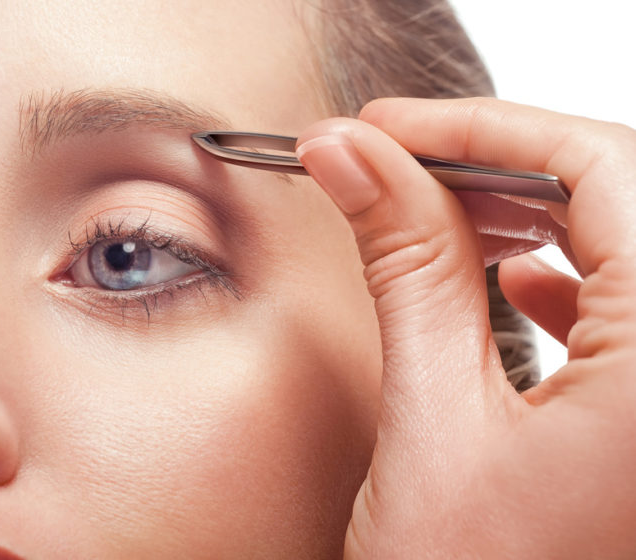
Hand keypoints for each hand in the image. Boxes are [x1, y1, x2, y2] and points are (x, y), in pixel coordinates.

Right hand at [295, 97, 635, 558]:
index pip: (599, 163)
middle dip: (494, 163)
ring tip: (437, 208)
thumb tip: (351, 159)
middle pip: (620, 190)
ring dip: (529, 211)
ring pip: (630, 238)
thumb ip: (404, 267)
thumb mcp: (434, 425)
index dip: (476, 126)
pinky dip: (570, 271)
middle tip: (389, 160)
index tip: (383, 125)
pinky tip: (519, 277)